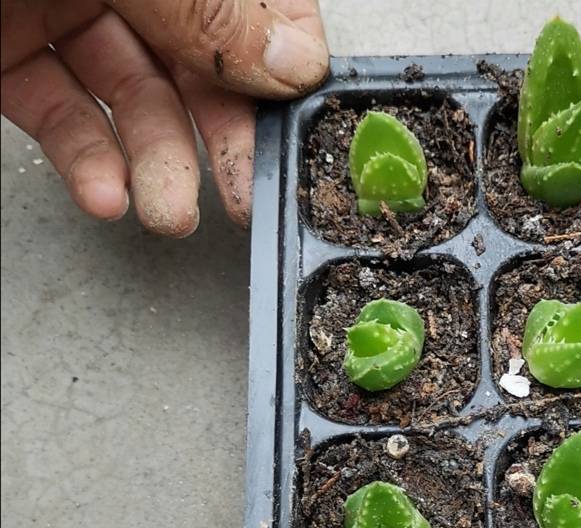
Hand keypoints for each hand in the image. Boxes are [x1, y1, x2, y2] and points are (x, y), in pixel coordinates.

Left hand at [0, 0, 328, 233]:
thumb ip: (193, 1)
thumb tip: (289, 54)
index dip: (277, 50)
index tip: (289, 111)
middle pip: (197, 52)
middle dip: (219, 131)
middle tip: (241, 192)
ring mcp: (49, 5)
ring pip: (131, 93)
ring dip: (157, 163)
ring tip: (166, 211)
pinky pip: (58, 110)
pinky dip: (85, 159)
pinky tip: (101, 191)